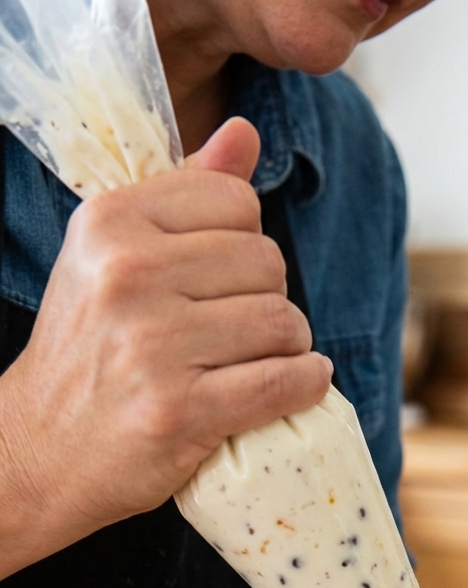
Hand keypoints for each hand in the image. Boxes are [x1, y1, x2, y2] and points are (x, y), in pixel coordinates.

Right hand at [0, 117, 331, 577]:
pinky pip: (281, 383)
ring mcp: (153, 345)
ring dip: (290, 349)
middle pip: (267, 264)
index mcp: (111, 223)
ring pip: (283, 323)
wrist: (39, 451)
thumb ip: (182, 194)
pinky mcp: (180, 410)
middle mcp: (128, 274)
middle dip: (269, 300)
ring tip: (259, 364)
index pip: (236, 202)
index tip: (224, 283)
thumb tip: (243, 133)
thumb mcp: (113, 258)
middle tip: (241, 335)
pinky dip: (305, 386)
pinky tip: (300, 386)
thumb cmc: (88, 354)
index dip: (246, 244)